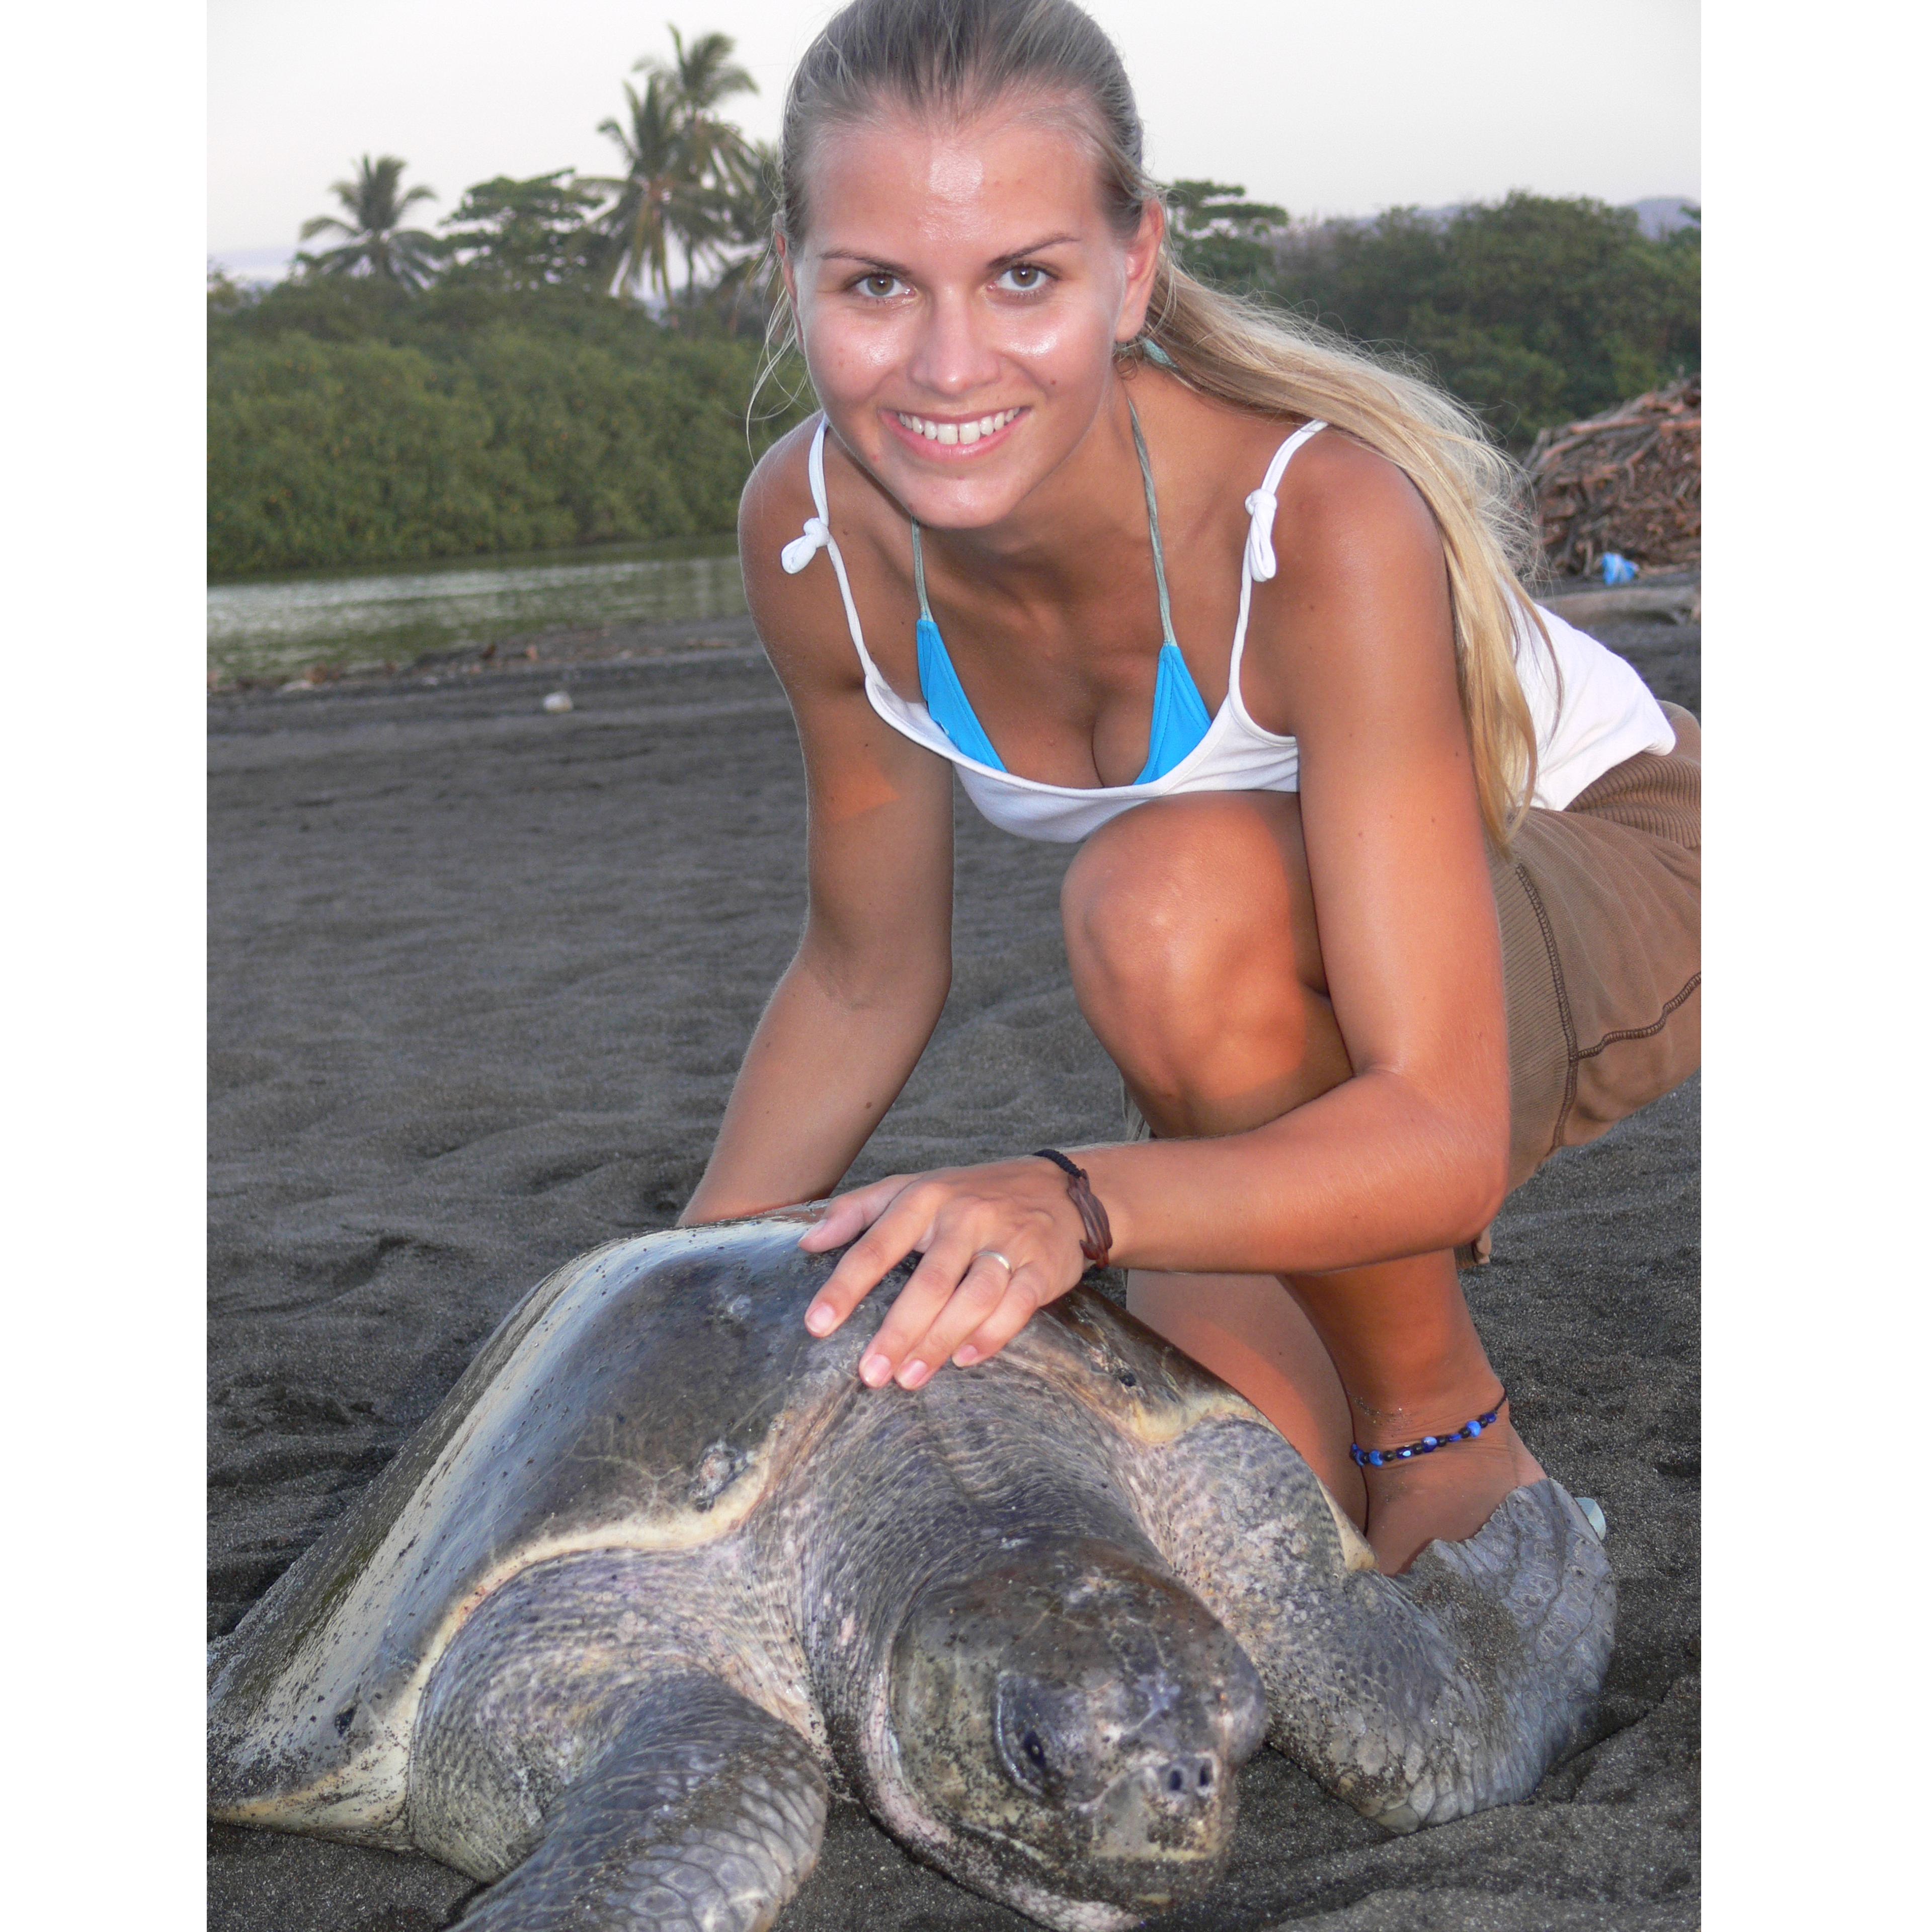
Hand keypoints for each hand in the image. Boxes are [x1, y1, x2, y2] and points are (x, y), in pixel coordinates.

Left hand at [796, 1158, 1091, 1388]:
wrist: (1060, 1188)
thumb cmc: (973, 1194)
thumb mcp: (914, 1187)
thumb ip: (857, 1210)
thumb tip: (808, 1242)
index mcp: (927, 1198)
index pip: (878, 1244)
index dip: (845, 1286)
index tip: (817, 1324)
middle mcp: (966, 1217)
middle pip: (929, 1281)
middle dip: (897, 1331)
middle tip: (869, 1373)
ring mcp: (1007, 1242)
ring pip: (973, 1297)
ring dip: (939, 1342)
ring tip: (908, 1378)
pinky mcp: (1042, 1267)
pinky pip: (1017, 1306)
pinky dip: (991, 1335)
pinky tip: (964, 1360)